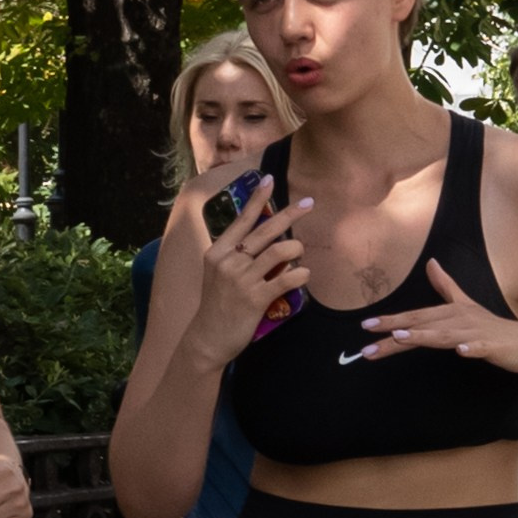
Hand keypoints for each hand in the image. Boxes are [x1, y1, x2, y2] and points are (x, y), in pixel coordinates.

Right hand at [187, 182, 310, 367]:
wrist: (208, 338)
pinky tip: (304, 275)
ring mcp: (242, 279)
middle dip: (290, 214)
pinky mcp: (256, 298)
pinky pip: (287, 279)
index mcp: (218, 252)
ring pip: (280, 252)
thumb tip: (267, 239)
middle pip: (265, 230)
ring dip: (296, 249)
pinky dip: (300, 275)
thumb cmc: (217, 305)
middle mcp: (229, 261)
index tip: (270, 179)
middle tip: (308, 204)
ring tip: (300, 254)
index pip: (242, 219)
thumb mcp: (219, 274)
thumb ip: (238, 256)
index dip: (257, 198)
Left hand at [362, 260, 517, 376]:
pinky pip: (481, 348)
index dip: (391, 320)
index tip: (367, 326)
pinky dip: (471, 349)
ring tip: (402, 338)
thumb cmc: (494, 328)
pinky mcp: (494, 346)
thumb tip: (431, 263)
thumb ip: (446, 286)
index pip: (416, 317)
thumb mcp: (467, 306)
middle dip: (395, 330)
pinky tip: (461, 352)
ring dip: (425, 335)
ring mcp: (477, 333)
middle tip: (370, 336)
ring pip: (447, 334)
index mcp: (451, 313)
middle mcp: (460, 319)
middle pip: (424, 325)